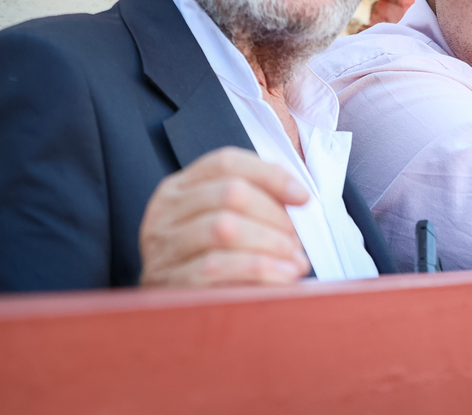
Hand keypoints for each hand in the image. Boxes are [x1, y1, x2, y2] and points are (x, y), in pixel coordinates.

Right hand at [139, 147, 311, 286]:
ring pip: (225, 228)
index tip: (303, 197)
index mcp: (180, 187)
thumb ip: (256, 198)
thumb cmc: (209, 256)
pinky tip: (282, 276)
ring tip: (294, 260)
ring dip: (271, 242)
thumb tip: (299, 197)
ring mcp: (165, 246)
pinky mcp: (171, 281)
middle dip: (274, 214)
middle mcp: (166, 212)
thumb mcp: (224, 219)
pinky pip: (218, 267)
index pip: (226, 162)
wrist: (167, 311)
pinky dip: (259, 268)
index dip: (271, 175)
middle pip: (230, 193)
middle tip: (296, 238)